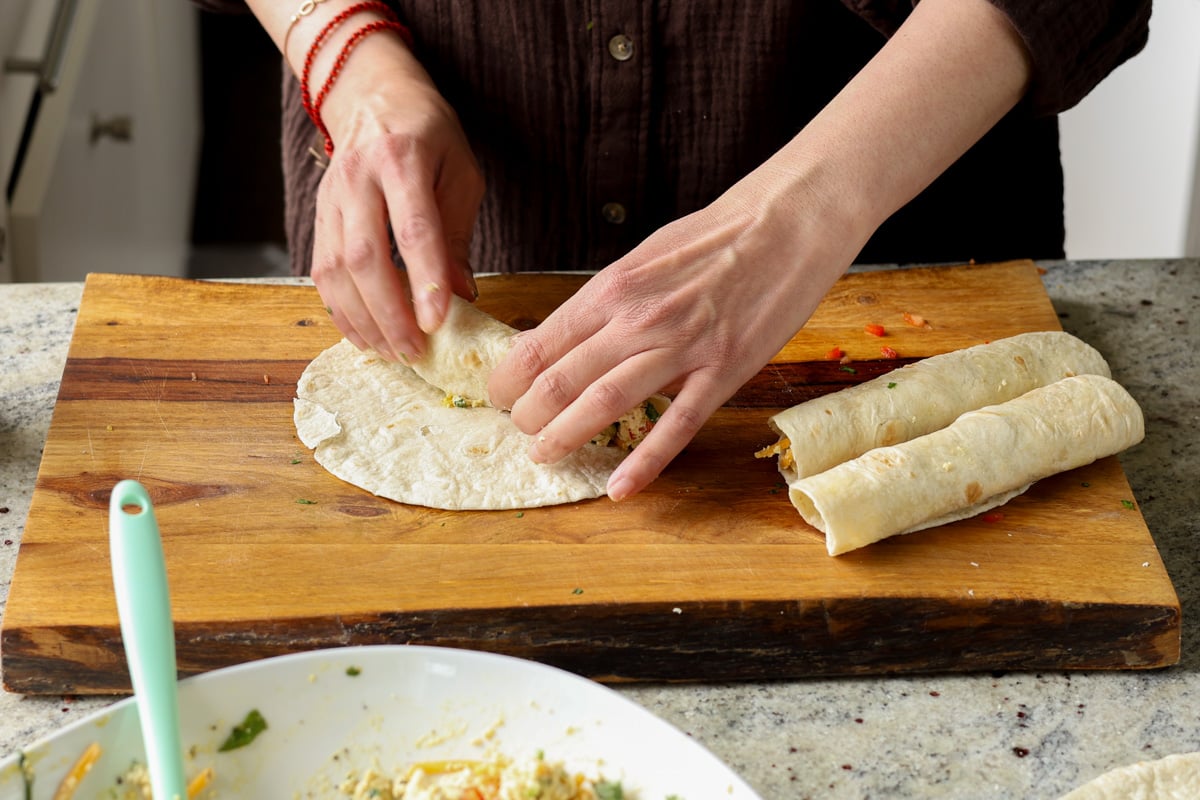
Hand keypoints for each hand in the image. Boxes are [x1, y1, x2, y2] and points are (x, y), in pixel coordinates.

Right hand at [311, 32, 483, 361]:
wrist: (374, 97)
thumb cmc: (430, 136)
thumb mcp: (461, 173)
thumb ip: (457, 234)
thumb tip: (458, 296)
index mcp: (402, 160)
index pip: (413, 229)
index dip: (424, 280)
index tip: (437, 323)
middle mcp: (359, 179)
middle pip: (366, 257)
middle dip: (390, 313)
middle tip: (414, 351)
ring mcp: (332, 199)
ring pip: (337, 270)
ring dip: (364, 320)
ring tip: (392, 353)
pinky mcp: (319, 218)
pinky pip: (322, 273)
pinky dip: (342, 311)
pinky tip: (364, 336)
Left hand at [487, 169, 856, 500]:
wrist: (787, 223)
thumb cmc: (714, 236)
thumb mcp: (643, 257)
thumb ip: (605, 301)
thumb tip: (562, 337)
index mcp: (612, 287)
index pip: (540, 344)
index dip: (509, 379)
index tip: (500, 396)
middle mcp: (637, 319)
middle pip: (562, 381)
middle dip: (528, 416)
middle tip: (520, 433)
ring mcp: (682, 348)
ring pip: (606, 404)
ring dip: (566, 437)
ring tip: (544, 457)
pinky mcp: (724, 372)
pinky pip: (678, 425)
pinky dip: (646, 462)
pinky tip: (620, 488)